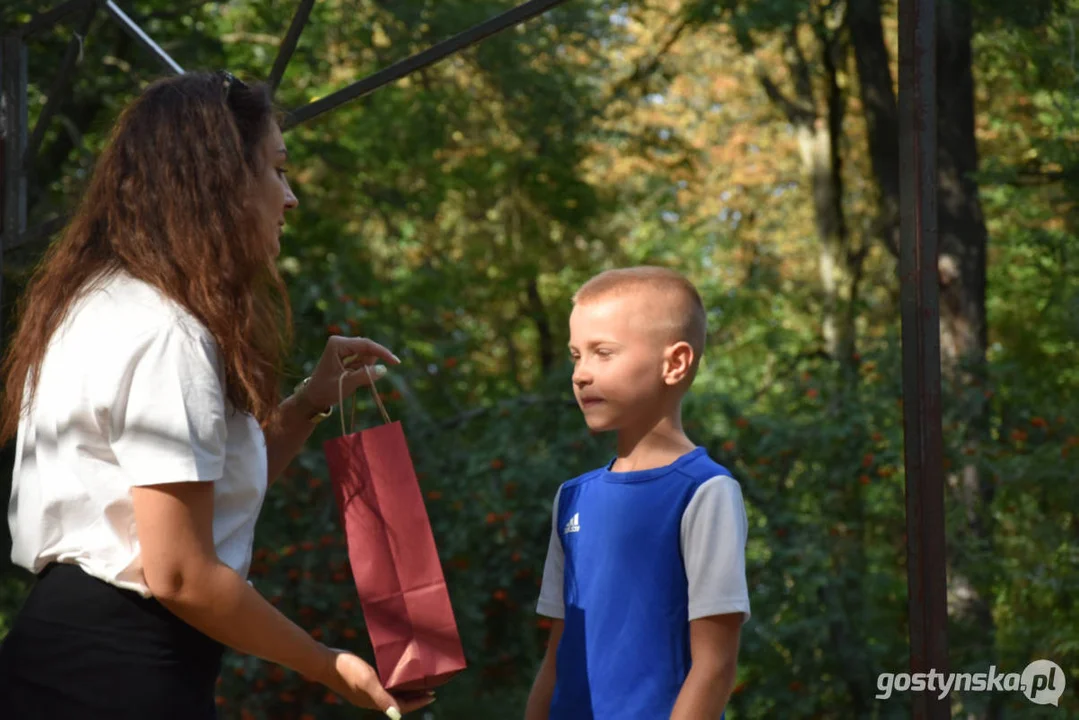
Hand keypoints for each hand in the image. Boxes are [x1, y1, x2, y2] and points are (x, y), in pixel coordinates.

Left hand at [302, 335, 400, 410]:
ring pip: (367, 355)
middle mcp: (341, 342)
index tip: (396, 362)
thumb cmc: (325, 390)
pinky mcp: (347, 355)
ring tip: (352, 379)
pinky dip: (364, 370)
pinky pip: (364, 360)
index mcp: (338, 344)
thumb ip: (364, 376)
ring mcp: (344, 348)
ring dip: (366, 368)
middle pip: (368, 348)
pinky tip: (352, 378)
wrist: (313, 397)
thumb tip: (384, 369)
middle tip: (360, 380)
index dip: (383, 352)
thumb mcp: (345, 384)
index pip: (366, 344)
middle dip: (370, 364)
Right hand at [317, 647, 434, 715]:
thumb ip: (382, 697)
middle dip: (414, 696)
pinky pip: (383, 685)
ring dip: (404, 689)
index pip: (402, 706)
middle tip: (430, 687)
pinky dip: (393, 682)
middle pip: (398, 701)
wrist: (325, 662)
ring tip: (418, 681)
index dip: (418, 702)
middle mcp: (371, 698)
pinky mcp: (362, 681)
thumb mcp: (367, 682)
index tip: (433, 695)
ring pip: (391, 692)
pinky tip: (396, 673)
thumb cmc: (348, 671)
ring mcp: (366, 690)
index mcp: (375, 701)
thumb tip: (397, 716)